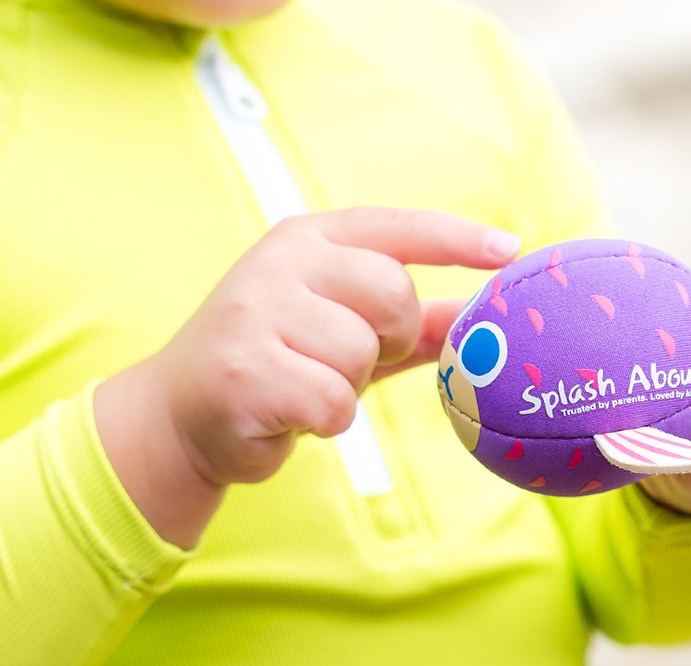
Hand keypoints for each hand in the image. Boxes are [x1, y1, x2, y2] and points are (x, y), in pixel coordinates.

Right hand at [95, 207, 519, 546]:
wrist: (180, 415)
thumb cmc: (278, 366)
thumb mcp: (346, 332)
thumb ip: (411, 323)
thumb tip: (481, 316)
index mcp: (309, 240)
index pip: (396, 226)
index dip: (458, 238)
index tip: (510, 251)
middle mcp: (281, 262)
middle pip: (393, 293)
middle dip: (386, 337)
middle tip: (347, 355)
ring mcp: (256, 311)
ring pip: (362, 352)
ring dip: (346, 385)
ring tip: (303, 383)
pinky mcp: (244, 368)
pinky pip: (333, 401)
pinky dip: (324, 419)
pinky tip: (286, 411)